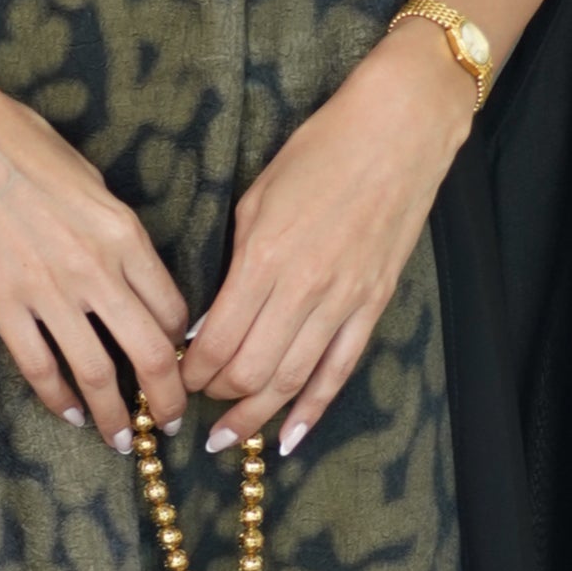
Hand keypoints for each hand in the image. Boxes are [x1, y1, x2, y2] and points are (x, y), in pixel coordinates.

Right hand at [0, 25, 189, 438]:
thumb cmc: (17, 138)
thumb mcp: (87, 177)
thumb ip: (112, 227)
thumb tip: (126, 262)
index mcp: (124, 233)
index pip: (173, 309)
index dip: (183, 347)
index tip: (183, 365)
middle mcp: (96, 269)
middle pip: (150, 354)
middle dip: (167, 400)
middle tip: (170, 425)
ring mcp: (48, 291)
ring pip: (97, 373)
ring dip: (115, 416)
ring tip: (121, 440)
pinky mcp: (2, 303)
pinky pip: (40, 366)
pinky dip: (59, 399)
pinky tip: (69, 414)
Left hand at [182, 32, 473, 450]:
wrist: (399, 131)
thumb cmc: (320, 151)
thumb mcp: (257, 198)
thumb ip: (235, 262)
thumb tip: (211, 316)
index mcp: (263, 257)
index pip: (215, 340)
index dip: (188, 370)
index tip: (173, 377)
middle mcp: (303, 289)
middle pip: (249, 370)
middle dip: (214, 396)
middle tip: (194, 406)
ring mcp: (344, 301)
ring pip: (291, 381)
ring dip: (253, 415)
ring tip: (228, 439)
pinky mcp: (374, 304)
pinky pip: (339, 370)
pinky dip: (312, 409)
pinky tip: (288, 438)